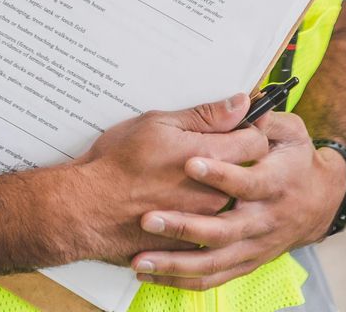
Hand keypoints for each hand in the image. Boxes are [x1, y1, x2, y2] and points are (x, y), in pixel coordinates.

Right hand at [65, 93, 271, 265]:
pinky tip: (173, 202)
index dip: (248, 131)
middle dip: (232, 161)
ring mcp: (203, 221)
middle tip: (204, 153)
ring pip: (227, 200)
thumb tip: (241, 103)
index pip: (257, 142)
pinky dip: (196, 214)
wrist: (87, 209)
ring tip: (182, 179)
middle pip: (246, 173)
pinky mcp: (189, 241)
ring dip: (214, 188)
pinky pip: (206, 224)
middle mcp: (214, 193)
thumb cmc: (117, 163)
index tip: (233, 129)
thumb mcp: (158, 125)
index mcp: (211, 158)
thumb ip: (206, 116)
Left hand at [129, 110, 345, 289]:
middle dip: (185, 226)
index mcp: (275, 184)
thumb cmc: (298, 162)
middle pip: (224, 230)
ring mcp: (254, 246)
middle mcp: (265, 220)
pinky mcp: (246, 262)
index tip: (189, 162)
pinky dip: (182, 280)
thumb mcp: (291, 133)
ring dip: (176, 263)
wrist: (321, 204)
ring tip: (141, 259)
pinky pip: (212, 278)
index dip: (220, 174)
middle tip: (149, 218)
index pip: (246, 182)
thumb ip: (266, 120)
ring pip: (214, 262)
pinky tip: (152, 276)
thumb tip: (244, 102)